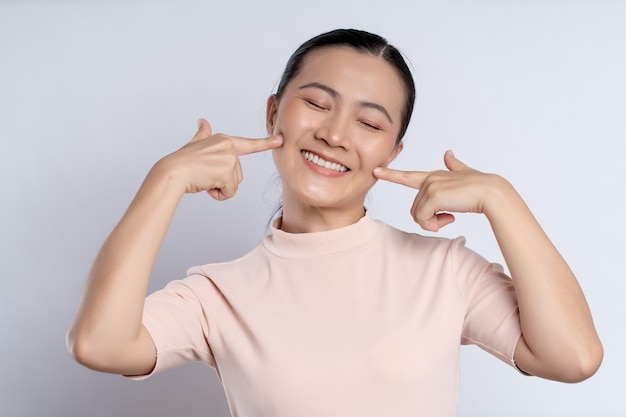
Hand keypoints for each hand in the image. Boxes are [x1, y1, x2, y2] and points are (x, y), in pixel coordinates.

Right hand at [155, 118, 282, 200]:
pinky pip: (230, 192)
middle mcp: (228, 147)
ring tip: (204, 180)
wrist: (172, 172)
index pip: (248, 144)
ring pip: (234, 184)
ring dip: (220, 188)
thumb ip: (203, 134)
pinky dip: (219, 195)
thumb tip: (203, 121)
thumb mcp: (195, 144)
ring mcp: (228, 159)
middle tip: (205, 176)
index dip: (266, 143)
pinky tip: (207, 187)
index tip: (281, 140)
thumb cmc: (181, 161)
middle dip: (223, 180)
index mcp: (223, 140)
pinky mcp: (226, 173)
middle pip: (238, 174)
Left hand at [373, 150, 505, 231]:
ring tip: (449, 217)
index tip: (376, 172)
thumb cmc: (480, 187)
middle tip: (446, 218)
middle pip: (415, 208)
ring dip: (433, 223)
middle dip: (428, 219)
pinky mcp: (433, 196)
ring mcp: (430, 187)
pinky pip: (423, 219)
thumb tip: (448, 153)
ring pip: (418, 216)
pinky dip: (434, 225)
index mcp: (434, 176)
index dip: (391, 175)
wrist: (492, 192)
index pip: (408, 176)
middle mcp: (429, 180)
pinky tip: (449, 219)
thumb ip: (454, 165)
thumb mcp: (464, 174)